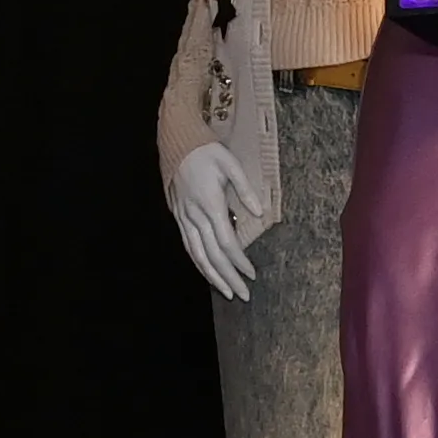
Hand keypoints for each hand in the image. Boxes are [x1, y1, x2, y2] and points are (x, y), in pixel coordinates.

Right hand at [172, 139, 261, 298]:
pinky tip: (208, 274)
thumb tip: (260, 213)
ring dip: (213, 276)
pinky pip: (189, 246)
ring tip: (227, 293)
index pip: (226, 241)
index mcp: (210, 203)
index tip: (252, 274)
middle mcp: (195, 215)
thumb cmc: (207, 151)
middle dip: (229, 277)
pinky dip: (199, 263)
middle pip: (213, 254)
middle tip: (244, 295)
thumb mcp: (230, 163)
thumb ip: (245, 189)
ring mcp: (184, 218)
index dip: (239, 261)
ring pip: (197, 255)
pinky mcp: (179, 217)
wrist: (177, 143)